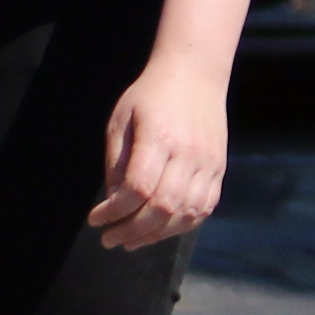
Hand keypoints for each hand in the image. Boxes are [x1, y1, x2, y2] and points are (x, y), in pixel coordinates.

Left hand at [88, 55, 227, 250]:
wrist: (196, 74)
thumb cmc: (151, 95)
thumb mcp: (121, 119)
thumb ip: (116, 162)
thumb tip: (114, 201)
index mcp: (159, 138)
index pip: (137, 188)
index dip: (114, 212)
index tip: (96, 219)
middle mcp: (188, 154)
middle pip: (162, 208)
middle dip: (132, 231)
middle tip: (110, 239)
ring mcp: (208, 164)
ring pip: (184, 214)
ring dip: (155, 235)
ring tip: (131, 241)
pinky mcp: (219, 169)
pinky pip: (203, 209)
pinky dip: (180, 226)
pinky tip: (160, 230)